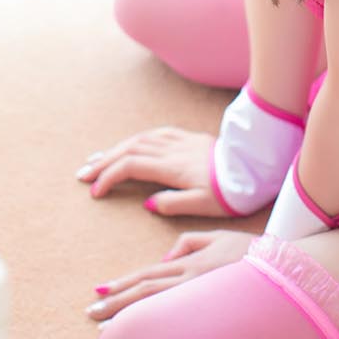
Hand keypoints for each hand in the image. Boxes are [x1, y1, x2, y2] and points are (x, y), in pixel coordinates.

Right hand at [76, 126, 228, 216]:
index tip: (95, 192)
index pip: (131, 166)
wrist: (256, 166)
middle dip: (103, 161)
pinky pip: (157, 134)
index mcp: (173, 167)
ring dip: (116, 148)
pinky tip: (131, 144)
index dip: (109, 177)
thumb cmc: (233, 192)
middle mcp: (173, 150)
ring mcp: (181, 141)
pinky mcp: (190, 138)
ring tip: (98, 159)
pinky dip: (138, 139)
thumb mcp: (204, 205)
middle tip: (83, 174)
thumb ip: (173, 204)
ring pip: (141, 139)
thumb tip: (148, 203)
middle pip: (130, 149)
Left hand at [86, 229, 256, 320]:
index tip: (101, 291)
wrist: (287, 271)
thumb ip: (190, 242)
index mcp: (192, 263)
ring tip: (102, 329)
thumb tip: (166, 256)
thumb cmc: (254, 256)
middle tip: (90, 313)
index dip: (123, 283)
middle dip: (115, 303)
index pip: (149, 274)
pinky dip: (153, 327)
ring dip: (126, 318)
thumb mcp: (220, 237)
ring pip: (156, 307)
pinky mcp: (212, 314)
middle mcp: (192, 280)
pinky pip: (176, 322)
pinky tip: (138, 337)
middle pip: (145, 291)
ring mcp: (201, 299)